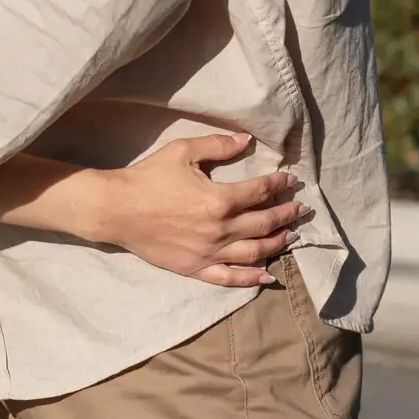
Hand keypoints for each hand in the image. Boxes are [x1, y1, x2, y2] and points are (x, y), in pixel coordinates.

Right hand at [94, 134, 307, 286]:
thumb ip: (217, 146)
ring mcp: (208, 253)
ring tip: (291, 236)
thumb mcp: (183, 152)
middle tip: (301, 209)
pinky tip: (266, 275)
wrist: (117, 209)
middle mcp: (220, 230)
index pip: (259, 192)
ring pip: (253, 252)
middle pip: (263, 223)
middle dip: (286, 214)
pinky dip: (250, 278)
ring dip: (277, 244)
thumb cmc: (148, 177)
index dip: (278, 185)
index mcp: (219, 200)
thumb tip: (247, 140)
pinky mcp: (195, 268)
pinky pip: (229, 278)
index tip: (290, 181)